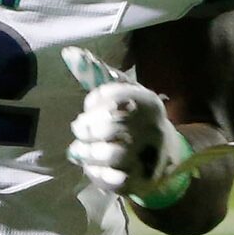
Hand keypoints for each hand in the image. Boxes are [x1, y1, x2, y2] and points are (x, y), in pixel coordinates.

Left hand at [62, 47, 233, 207]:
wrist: (165, 155)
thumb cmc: (135, 118)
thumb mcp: (124, 92)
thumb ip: (96, 74)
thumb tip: (69, 53)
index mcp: (149, 102)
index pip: (115, 96)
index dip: (94, 101)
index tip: (89, 104)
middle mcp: (153, 128)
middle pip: (110, 126)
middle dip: (87, 127)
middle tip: (80, 128)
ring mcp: (149, 157)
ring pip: (111, 155)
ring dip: (87, 151)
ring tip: (81, 148)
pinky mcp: (142, 182)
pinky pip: (113, 180)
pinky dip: (95, 173)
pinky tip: (91, 166)